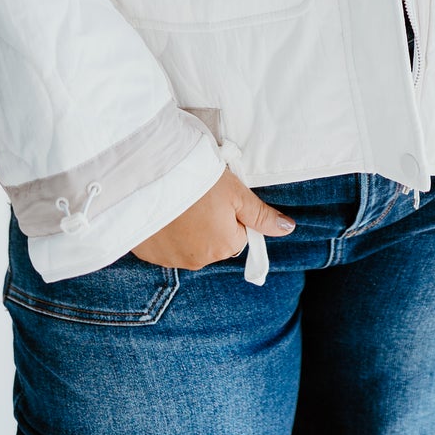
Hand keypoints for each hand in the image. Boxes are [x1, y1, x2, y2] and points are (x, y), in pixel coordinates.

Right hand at [131, 170, 294, 270]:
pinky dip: (164, 232)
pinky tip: (161, 211)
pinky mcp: (147, 253)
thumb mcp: (236, 192)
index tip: (217, 196)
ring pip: (188, 245)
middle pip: (214, 242)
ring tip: (177, 201)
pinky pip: (163, 245)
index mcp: (223, 246)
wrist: (147, 174)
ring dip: (186, 229)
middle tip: (197, 196)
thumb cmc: (197, 178)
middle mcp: (198, 260)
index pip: (238, 234)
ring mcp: (170, 259)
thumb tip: (287, 229)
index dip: (231, 213)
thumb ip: (261, 215)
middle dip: (209, 223)